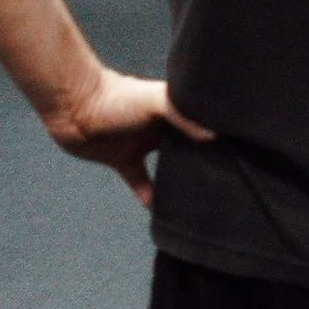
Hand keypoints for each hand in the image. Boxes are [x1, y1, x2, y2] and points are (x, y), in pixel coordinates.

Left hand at [45, 66, 214, 207]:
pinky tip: (159, 211)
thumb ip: (182, 115)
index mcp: (171, 111)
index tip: (234, 155)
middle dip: (200, 161)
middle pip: (185, 147)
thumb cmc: (115, 97)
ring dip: (176, 181)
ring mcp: (141, 145)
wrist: (73, 107)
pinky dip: (149, 196)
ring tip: (195, 199)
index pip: (198, 126)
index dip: (214, 139)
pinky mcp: (123, 161)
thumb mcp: (154, 101)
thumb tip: (213, 136)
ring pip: (165, 167)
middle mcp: (159, 128)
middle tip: (221, 182)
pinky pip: (140, 182)